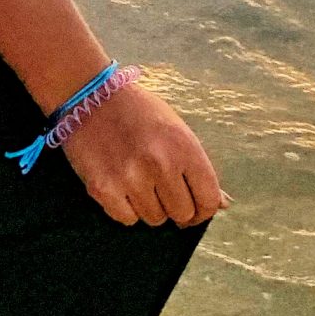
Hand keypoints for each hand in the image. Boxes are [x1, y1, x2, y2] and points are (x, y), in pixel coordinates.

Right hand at [59, 82, 226, 226]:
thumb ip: (199, 167)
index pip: (209, 201)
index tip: (194, 207)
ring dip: (150, 206)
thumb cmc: (139, 112)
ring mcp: (131, 178)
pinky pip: (127, 218)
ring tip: (139, 180)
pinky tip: (121, 185)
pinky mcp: (103, 188)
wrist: (91, 95)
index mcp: (184, 147)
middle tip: (163, 191)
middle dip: (176, 207)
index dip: (204, 209)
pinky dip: (126, 208)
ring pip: (154, 219)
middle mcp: (160, 164)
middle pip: (182, 215)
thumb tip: (224, 203)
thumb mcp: (177, 130)